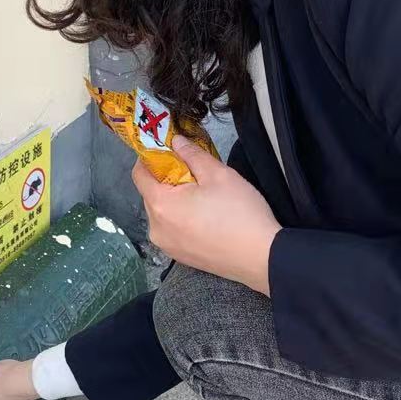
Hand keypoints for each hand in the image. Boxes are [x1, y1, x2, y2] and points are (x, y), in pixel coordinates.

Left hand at [133, 136, 280, 293]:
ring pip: (162, 212)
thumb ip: (192, 154)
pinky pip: (172, 229)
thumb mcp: (218, 174)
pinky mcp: (180, 257)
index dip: (151, 158)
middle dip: (167, 179)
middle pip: (151, 194)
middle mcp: (156, 228)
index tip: (167, 150)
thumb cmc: (240, 214)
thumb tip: (176, 142)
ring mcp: (167, 245)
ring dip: (175, 200)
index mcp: (161, 205)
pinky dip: (181, 219)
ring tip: (203, 197)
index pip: (139, 174)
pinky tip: (205, 217)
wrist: (260, 257)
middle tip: (194, 173)